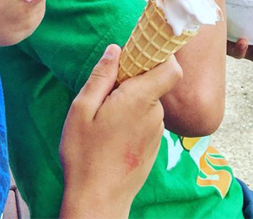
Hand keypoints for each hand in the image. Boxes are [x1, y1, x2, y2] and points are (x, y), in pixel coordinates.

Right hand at [59, 45, 181, 218]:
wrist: (97, 202)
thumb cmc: (85, 155)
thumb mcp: (81, 109)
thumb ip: (101, 76)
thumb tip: (116, 49)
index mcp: (139, 99)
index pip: (171, 68)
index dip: (161, 55)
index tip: (140, 51)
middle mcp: (155, 115)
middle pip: (154, 82)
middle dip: (134, 79)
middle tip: (106, 91)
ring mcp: (156, 133)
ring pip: (149, 102)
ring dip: (132, 100)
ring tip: (104, 117)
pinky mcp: (153, 147)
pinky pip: (147, 120)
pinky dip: (133, 118)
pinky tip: (111, 133)